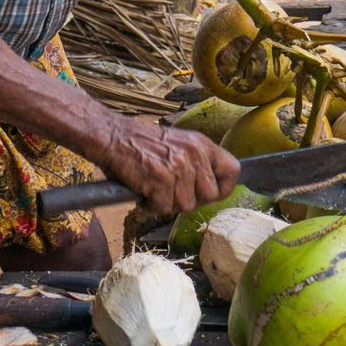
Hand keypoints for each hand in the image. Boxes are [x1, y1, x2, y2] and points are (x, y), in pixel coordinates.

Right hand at [101, 117, 240, 220]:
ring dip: (168, 204)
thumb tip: (213, 189)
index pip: (232, 170)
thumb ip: (198, 161)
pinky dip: (152, 207)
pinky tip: (144, 193)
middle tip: (172, 194)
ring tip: (155, 191)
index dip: (224, 188)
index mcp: (202, 144)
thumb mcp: (179, 143)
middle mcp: (194, 154)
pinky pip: (164, 208)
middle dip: (191, 200)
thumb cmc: (143, 144)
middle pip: (209, 195)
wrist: (113, 137)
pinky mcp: (160, 180)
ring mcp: (178, 167)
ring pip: (186, 205)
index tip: (211, 194)